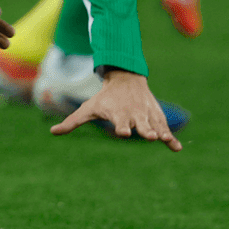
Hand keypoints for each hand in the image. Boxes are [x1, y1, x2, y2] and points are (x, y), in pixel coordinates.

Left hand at [50, 69, 181, 150]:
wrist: (126, 80)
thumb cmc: (104, 99)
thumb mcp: (88, 108)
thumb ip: (72, 122)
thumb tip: (52, 132)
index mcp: (117, 114)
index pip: (119, 122)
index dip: (121, 127)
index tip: (123, 132)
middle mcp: (133, 115)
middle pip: (140, 124)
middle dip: (144, 130)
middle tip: (149, 136)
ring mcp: (146, 115)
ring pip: (154, 126)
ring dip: (160, 133)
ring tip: (165, 140)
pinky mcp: (156, 117)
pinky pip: (165, 128)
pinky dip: (171, 138)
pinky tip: (176, 148)